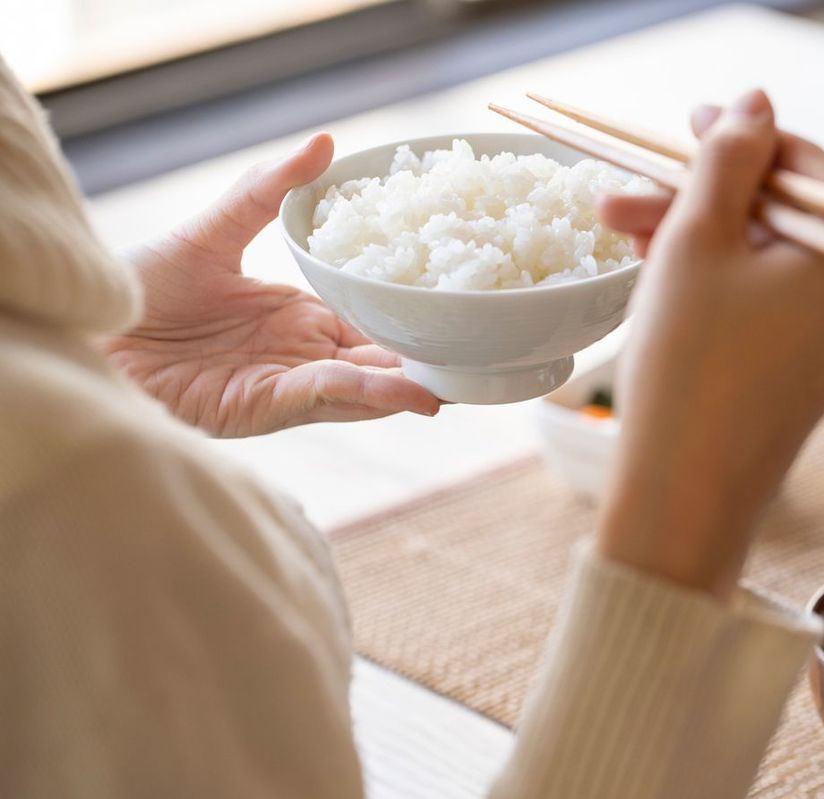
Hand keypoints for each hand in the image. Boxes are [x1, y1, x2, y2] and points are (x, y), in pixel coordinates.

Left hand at [103, 134, 440, 436]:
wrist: (88, 327)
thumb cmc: (140, 285)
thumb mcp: (215, 231)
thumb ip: (269, 192)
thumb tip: (326, 142)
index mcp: (296, 319)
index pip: (367, 323)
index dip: (408, 320)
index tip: (455, 308)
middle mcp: (298, 356)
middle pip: (375, 362)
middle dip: (422, 363)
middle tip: (476, 356)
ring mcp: (282, 386)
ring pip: (360, 388)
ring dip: (406, 386)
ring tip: (455, 382)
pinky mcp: (259, 409)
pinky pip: (322, 398)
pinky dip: (366, 395)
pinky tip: (407, 391)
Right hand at [595, 90, 823, 598]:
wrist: (686, 498)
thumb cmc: (691, 365)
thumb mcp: (698, 239)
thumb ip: (729, 157)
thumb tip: (754, 103)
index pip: (804, 165)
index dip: (735, 142)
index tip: (678, 131)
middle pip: (781, 215)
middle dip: (698, 201)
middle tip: (624, 196)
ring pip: (768, 257)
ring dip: (697, 240)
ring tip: (621, 237)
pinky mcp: (820, 367)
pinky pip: (772, 299)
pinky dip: (720, 282)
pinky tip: (660, 273)